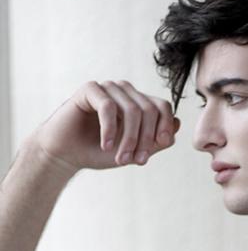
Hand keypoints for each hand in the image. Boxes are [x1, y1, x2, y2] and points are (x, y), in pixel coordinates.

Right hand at [29, 79, 180, 174]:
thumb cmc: (99, 152)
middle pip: (150, 109)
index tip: (156, 150)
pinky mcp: (90, 89)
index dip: (164, 128)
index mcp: (138, 103)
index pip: (162, 107)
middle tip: (138, 161)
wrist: (66, 154)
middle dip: (146, 139)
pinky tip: (106, 146)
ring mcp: (108, 88)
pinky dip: (110, 130)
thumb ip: (156, 141)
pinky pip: (108, 107)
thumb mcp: (134, 151)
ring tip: (121, 160)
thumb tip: (178, 124)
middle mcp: (125, 92)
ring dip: (130, 139)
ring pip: (133, 110)